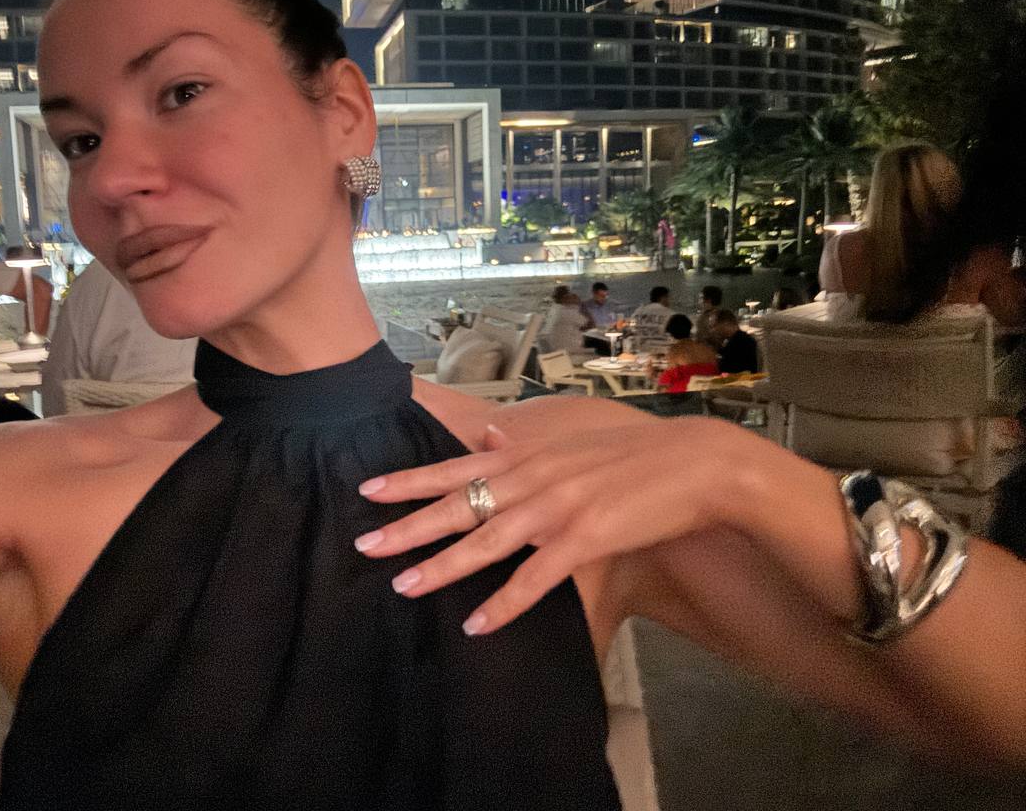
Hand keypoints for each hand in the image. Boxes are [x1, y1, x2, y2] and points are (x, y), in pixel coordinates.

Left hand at [354, 417, 775, 635]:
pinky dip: (505, 603)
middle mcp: (532, 478)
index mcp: (526, 456)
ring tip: (404, 587)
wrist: (693, 464)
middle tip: (363, 544)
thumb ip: (521, 444)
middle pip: (457, 504)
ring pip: (486, 541)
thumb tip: (481, 432)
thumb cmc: (630, 456)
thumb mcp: (569, 443)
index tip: (367, 490)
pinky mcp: (585, 537)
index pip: (453, 467)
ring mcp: (556, 507)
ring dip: (443, 566)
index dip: (409, 480)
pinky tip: (477, 625)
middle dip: (407, 526)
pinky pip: (535, 578)